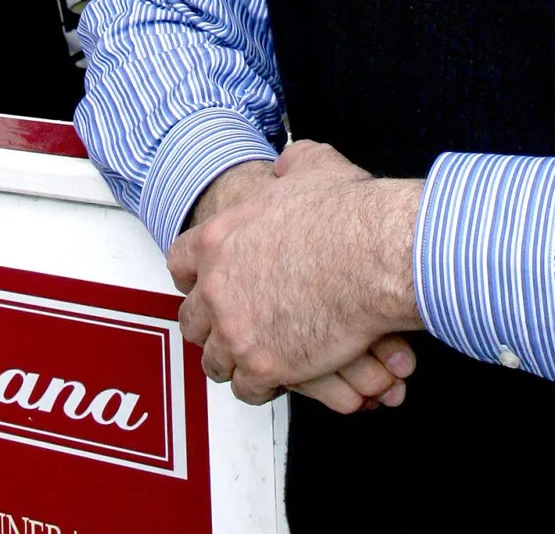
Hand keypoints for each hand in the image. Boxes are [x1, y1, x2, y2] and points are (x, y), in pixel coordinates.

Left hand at [169, 141, 421, 411]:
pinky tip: (278, 377)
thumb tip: (287, 167)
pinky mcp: (264, 366)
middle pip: (191, 319)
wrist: (374, 255)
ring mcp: (236, 330)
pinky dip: (260, 387)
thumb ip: (288, 167)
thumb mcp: (311, 165)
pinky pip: (245, 389)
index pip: (180, 264)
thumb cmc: (348, 214)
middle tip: (231, 325)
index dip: (195, 276)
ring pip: (214, 360)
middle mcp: (218, 287)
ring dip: (232, 359)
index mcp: (220, 238)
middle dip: (210, 324)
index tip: (205, 284)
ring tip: (253, 356)